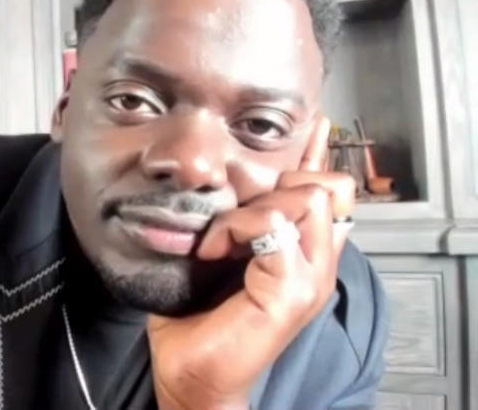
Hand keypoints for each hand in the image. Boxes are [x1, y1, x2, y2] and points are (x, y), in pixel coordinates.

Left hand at [146, 116, 355, 409]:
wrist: (192, 374)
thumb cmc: (198, 317)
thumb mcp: (221, 254)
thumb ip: (237, 220)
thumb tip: (220, 177)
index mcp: (307, 254)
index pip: (334, 190)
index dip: (312, 159)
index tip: (284, 151)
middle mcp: (319, 264)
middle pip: (329, 185)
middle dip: (279, 182)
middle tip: (236, 216)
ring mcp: (311, 278)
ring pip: (308, 198)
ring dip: (252, 207)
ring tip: (220, 239)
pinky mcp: (291, 291)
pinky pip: (274, 224)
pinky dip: (236, 227)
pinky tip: (213, 252)